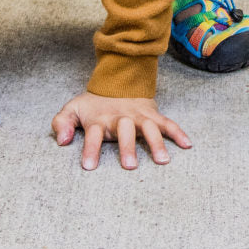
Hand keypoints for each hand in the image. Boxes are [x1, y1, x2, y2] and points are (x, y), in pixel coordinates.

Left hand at [52, 92, 191, 170]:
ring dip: (156, 143)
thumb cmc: (93, 104)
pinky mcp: (152, 115)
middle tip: (130, 167)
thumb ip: (62, 124)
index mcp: (100, 119)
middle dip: (127, 146)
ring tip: (163, 161)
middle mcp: (121, 117)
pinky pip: (167, 123)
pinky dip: (177, 132)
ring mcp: (139, 116)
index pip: (94, 133)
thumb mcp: (72, 109)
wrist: (117, 81)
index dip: (90, 149)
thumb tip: (63, 141)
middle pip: (125, 130)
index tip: (89, 167)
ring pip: (149, 127)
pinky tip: (187, 145)